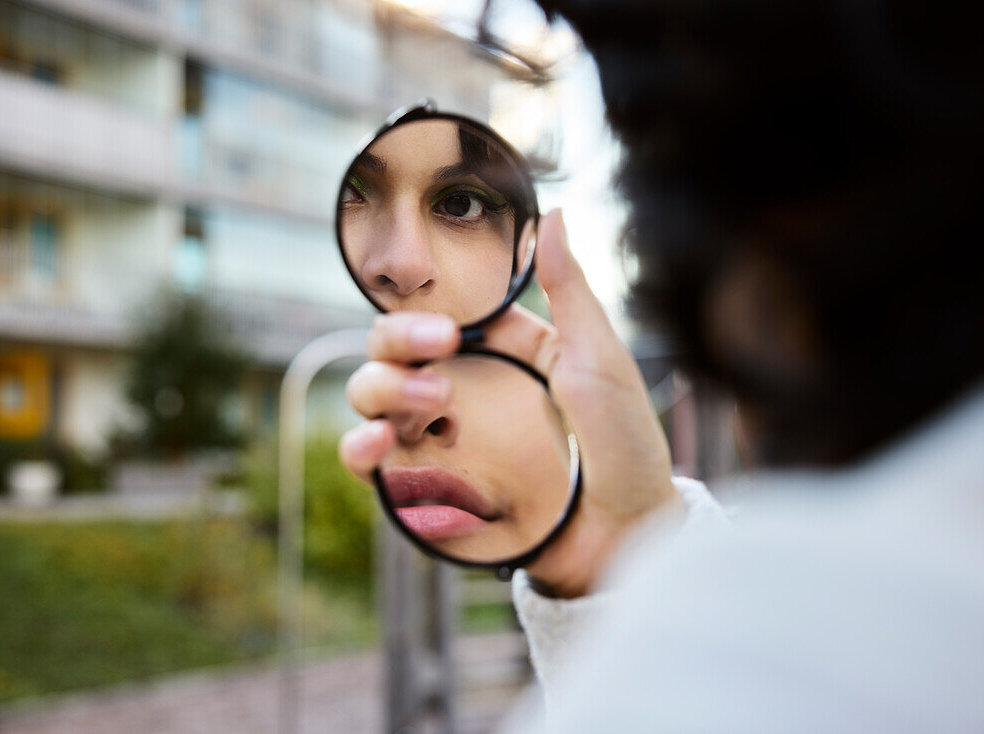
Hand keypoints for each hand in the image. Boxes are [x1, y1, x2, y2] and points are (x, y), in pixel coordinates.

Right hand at [339, 209, 677, 596]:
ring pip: (371, 395)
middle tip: (438, 355)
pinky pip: (371, 463)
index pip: (436, 315)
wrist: (625, 536)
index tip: (448, 331)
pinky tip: (377, 443)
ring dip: (383, 389)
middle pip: (390, 349)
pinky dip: (358, 448)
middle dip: (398, 343)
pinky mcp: (426, 489)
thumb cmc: (625, 446)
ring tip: (436, 407)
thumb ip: (570, 289)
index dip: (424, 313)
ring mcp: (440, 440)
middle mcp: (462, 390)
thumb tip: (557, 212)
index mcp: (499, 353)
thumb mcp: (600, 359)